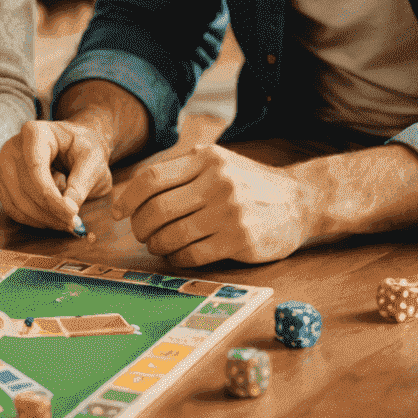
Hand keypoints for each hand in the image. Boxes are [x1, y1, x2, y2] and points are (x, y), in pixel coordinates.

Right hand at [0, 119, 114, 232]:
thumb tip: (68, 209)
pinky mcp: (4, 183)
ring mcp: (4, 165)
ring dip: (42, 218)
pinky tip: (52, 220)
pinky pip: (12, 209)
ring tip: (66, 221)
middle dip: (50, 210)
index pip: (36, 167)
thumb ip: (81, 183)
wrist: (75, 145)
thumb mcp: (93, 160)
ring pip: (16, 201)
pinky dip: (33, 220)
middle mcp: (13, 146)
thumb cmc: (83, 148)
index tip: (72, 213)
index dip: (51, 194)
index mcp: (35, 132)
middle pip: (25, 186)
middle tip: (74, 223)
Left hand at [114, 144, 310, 266]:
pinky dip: (177, 258)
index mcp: (205, 159)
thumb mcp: (218, 162)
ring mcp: (230, 212)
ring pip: (173, 234)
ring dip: (157, 244)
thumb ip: (183, 170)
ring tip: (157, 245)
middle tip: (139, 233)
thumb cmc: (248, 183)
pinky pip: (194, 254)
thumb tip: (135, 192)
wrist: (300, 200)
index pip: (152, 178)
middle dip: (140, 225)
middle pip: (158, 208)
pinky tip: (177, 256)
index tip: (118, 212)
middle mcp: (217, 183)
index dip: (128, 197)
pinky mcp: (240, 240)